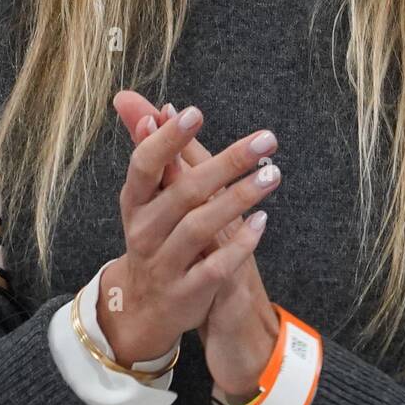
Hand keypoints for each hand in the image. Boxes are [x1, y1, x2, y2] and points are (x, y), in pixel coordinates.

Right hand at [96, 95, 279, 366]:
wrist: (146, 307)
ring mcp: (164, 264)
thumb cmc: (154, 233)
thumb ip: (149, 146)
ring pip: (200, 227)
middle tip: (266, 140)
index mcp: (135, 201)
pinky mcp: (187, 292)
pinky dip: (239, 244)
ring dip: (239, 197)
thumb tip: (130, 98)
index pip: (145, 164)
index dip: (167, 139)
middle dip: (226, 162)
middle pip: (183, 192)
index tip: (195, 113)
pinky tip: (262, 221)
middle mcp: (144, 231)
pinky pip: (215, 267)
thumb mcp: (145, 193)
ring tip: (273, 174)